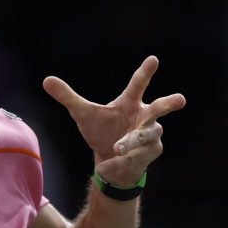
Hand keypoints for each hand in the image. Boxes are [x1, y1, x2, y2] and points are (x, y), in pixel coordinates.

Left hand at [43, 56, 185, 187]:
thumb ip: (68, 97)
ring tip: (116, 146)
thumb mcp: (82, 114)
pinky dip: (117, 162)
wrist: (110, 159)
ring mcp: (151, 136)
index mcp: (130, 103)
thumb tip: (46, 79)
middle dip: (169, 104)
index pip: (137, 85)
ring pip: (144, 136)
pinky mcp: (150, 153)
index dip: (145, 72)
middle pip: (159, 108)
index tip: (153, 59)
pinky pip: (134, 157)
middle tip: (180, 99)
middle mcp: (145, 117)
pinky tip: (103, 168)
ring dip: (130, 141)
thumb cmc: (102, 130)